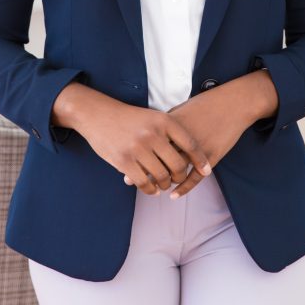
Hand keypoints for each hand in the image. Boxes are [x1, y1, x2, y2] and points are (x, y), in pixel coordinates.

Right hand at [71, 89, 211, 195]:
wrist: (98, 114)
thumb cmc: (129, 117)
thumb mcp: (153, 117)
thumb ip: (170, 132)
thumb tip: (190, 155)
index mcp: (163, 121)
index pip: (190, 144)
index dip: (200, 160)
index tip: (206, 171)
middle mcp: (153, 135)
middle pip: (177, 165)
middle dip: (180, 176)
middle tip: (177, 179)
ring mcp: (138, 149)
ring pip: (161, 177)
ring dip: (165, 184)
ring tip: (164, 184)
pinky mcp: (124, 161)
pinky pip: (144, 183)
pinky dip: (150, 190)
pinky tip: (152, 190)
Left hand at [123, 81, 253, 198]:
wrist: (234, 103)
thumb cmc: (207, 104)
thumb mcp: (184, 108)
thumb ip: (167, 122)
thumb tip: (151, 130)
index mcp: (173, 123)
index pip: (150, 140)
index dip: (136, 151)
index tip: (122, 159)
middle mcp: (182, 137)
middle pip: (158, 156)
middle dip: (144, 168)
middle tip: (130, 179)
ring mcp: (197, 148)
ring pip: (175, 169)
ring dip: (162, 181)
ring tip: (151, 189)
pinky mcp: (211, 155)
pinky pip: (195, 176)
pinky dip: (184, 187)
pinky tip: (174, 195)